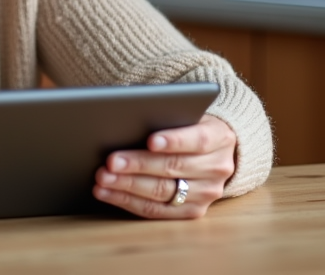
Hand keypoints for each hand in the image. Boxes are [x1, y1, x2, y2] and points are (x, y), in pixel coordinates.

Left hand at [93, 114, 236, 218]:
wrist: (214, 151)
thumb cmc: (189, 125)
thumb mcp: (188, 114)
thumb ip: (167, 116)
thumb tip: (128, 121)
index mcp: (220, 138)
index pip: (198, 140)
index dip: (174, 140)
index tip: (150, 140)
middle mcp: (218, 168)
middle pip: (174, 167)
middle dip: (139, 164)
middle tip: (111, 161)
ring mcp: (207, 193)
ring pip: (162, 192)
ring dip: (128, 185)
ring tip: (103, 178)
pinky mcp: (193, 211)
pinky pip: (156, 210)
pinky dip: (128, 201)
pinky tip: (107, 193)